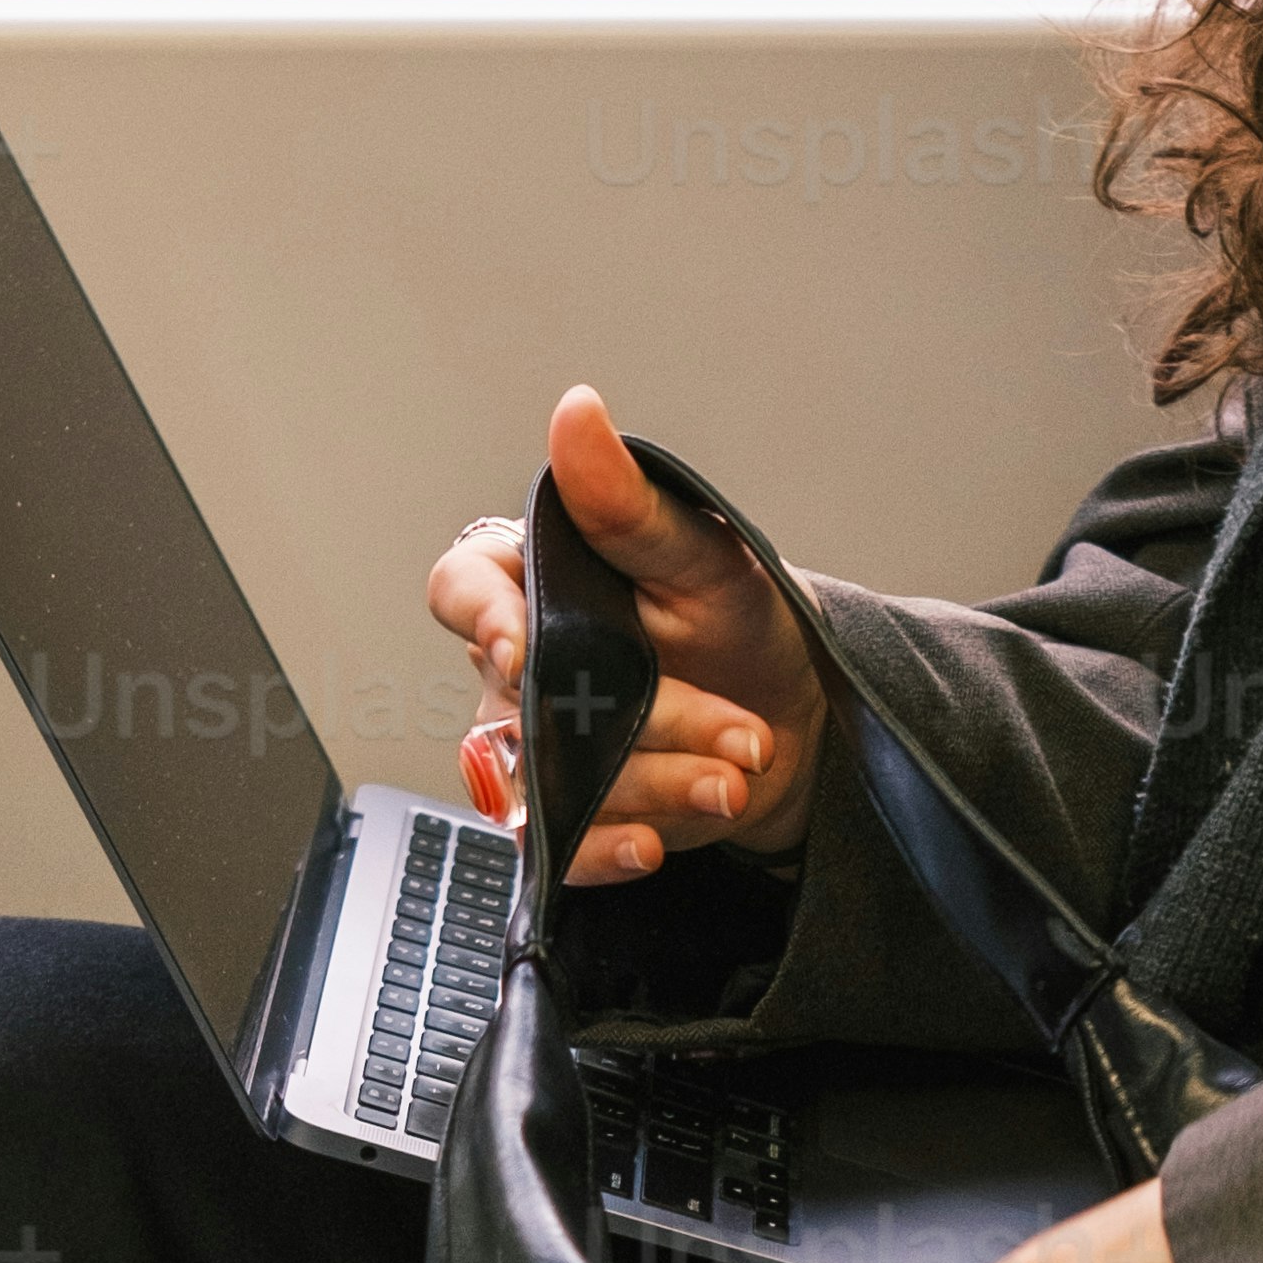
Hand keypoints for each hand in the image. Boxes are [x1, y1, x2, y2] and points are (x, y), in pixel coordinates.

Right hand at [423, 381, 823, 887]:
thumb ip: (629, 505)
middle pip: (526, 700)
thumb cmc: (744, 625)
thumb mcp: (704, 558)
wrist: (801, 725)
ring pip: (550, 776)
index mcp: (536, 582)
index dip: (482, 620)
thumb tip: (578, 414)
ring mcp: (538, 746)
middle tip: (737, 730)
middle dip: (642, 721)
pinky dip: (604, 847)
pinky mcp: (566, 815)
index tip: (527, 651)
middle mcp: (520, 667)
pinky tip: (652, 844)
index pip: (461, 589)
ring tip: (738, 774)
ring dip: (653, 782)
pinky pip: (553, 844)